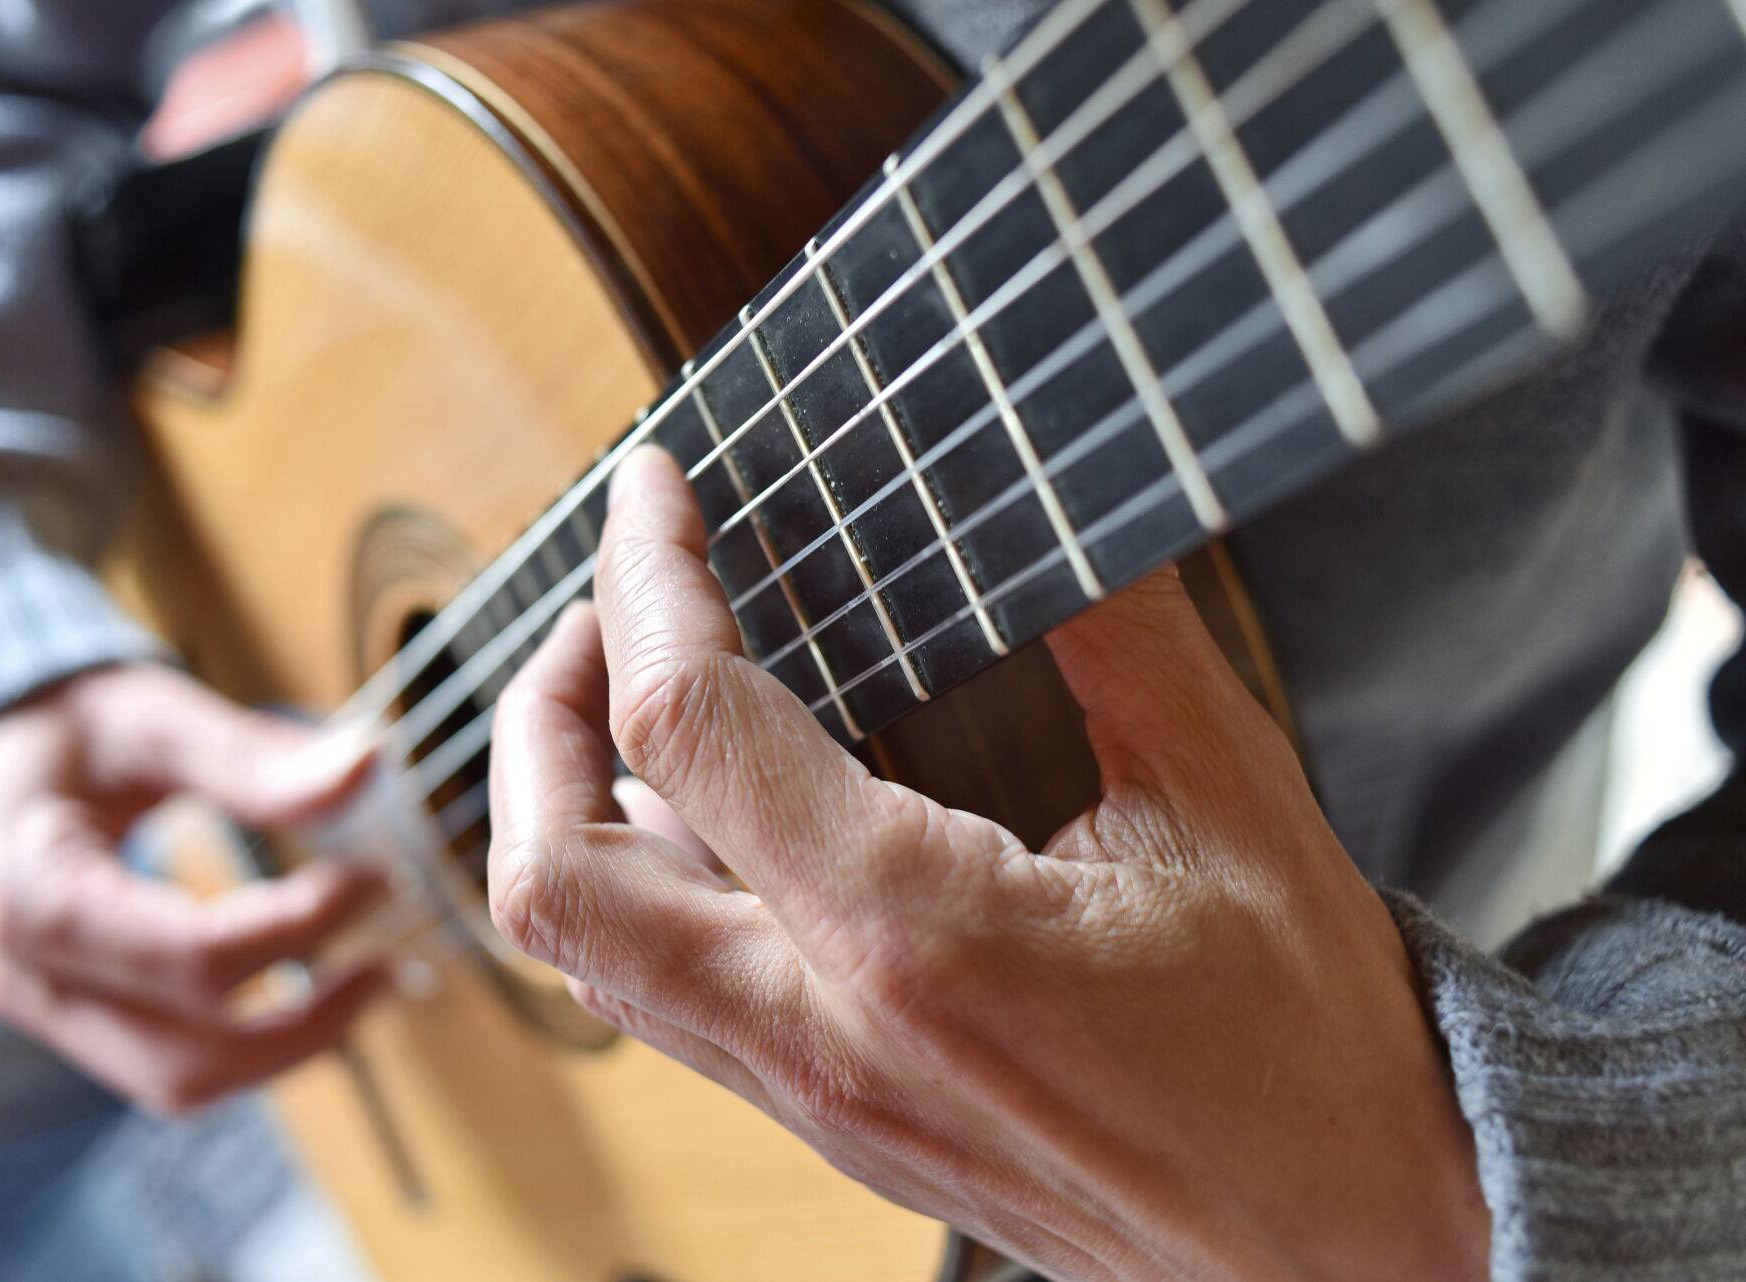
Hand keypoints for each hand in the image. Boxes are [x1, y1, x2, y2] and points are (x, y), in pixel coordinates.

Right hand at [0, 663, 387, 1114]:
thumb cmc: (62, 728)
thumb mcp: (150, 715)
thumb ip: (251, 755)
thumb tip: (371, 763)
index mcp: (32, 893)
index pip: (192, 956)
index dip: (303, 928)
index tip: (381, 877)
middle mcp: (28, 980)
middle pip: (189, 1055)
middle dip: (312, 1021)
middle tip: (399, 963)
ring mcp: (48, 1015)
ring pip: (183, 1082)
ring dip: (293, 1049)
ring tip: (375, 982)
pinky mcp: (80, 1024)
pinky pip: (173, 1065)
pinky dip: (257, 1044)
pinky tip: (322, 991)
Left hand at [488, 449, 1488, 1280]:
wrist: (1356, 1254)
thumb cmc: (1316, 1052)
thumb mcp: (1234, 802)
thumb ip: (1120, 633)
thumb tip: (1050, 496)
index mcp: (915, 935)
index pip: (686, 723)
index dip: (646, 579)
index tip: (655, 493)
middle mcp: (827, 1033)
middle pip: (555, 875)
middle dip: (535, 717)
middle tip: (602, 617)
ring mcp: (819, 1099)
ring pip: (594, 956)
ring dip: (571, 809)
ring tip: (636, 702)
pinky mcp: (839, 1130)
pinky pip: (671, 1005)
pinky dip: (645, 891)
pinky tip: (722, 825)